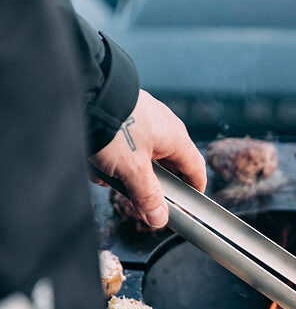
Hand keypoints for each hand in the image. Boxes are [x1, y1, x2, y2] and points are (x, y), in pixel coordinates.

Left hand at [90, 90, 206, 228]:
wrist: (85, 90)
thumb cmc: (115, 125)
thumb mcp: (132, 169)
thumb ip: (147, 196)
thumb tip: (159, 218)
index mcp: (176, 138)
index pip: (196, 170)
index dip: (194, 192)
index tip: (188, 208)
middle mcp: (164, 126)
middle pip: (166, 167)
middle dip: (149, 186)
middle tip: (138, 199)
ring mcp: (143, 119)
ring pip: (141, 158)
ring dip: (126, 173)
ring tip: (108, 177)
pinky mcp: (124, 116)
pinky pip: (124, 145)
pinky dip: (113, 158)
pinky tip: (97, 164)